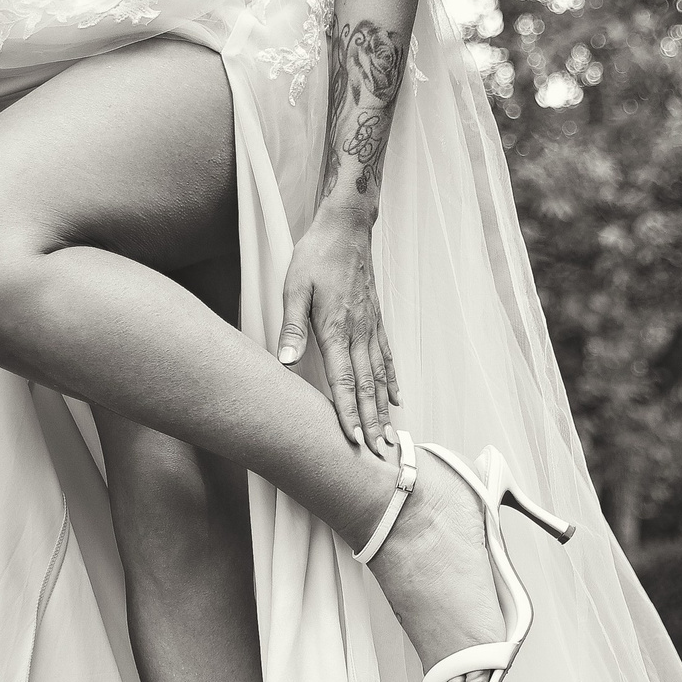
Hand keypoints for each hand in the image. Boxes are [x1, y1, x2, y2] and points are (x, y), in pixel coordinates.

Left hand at [276, 204, 395, 449]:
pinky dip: (392, 381)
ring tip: (391, 437)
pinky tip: (396, 399)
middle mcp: (359, 333)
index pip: (343, 381)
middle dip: (372, 423)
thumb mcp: (293, 288)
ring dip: (384, 410)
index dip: (348, 413)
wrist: (346, 227)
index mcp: (336, 329)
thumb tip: (285, 362)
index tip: (353, 441)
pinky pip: (387, 358)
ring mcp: (371, 328)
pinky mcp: (376, 322)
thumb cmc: (315, 256)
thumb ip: (292, 327)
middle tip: (379, 453)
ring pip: (380, 377)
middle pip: (367, 387)